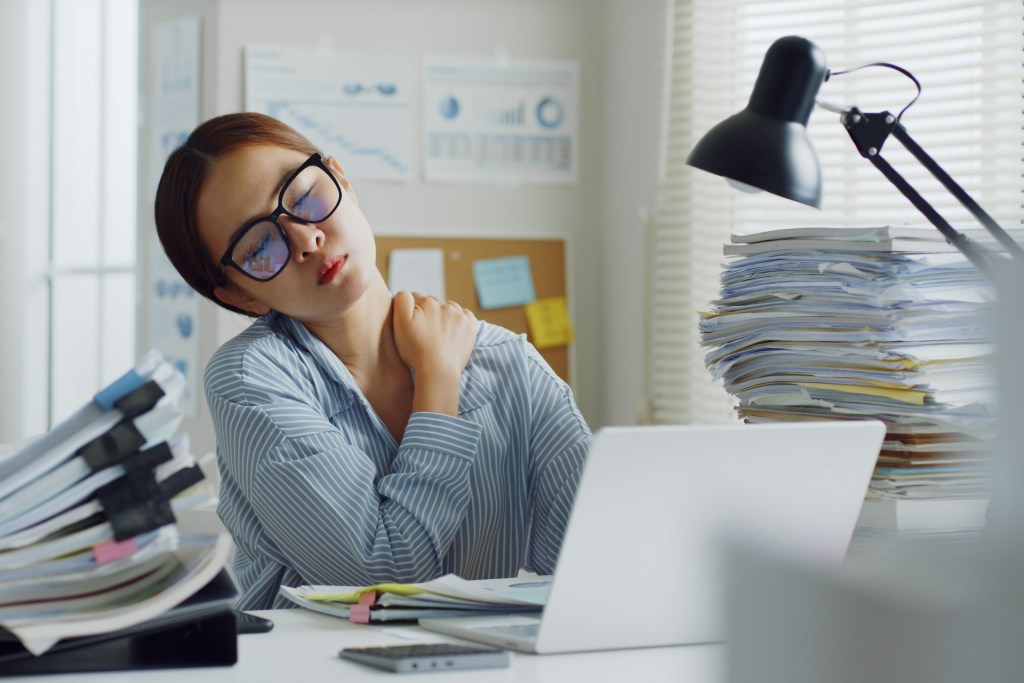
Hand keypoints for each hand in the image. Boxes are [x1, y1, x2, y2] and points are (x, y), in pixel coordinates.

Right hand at [392, 291, 477, 414]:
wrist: (438, 370)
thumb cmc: (415, 350)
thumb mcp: (400, 324)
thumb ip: (402, 301)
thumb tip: (407, 292)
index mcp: (427, 302)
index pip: (415, 298)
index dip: (410, 310)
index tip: (410, 324)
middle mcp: (445, 305)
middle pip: (432, 302)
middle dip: (426, 311)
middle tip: (422, 331)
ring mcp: (459, 316)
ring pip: (448, 307)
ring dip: (442, 314)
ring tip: (436, 332)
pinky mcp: (470, 327)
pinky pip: (465, 314)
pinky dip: (459, 318)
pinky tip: (452, 328)